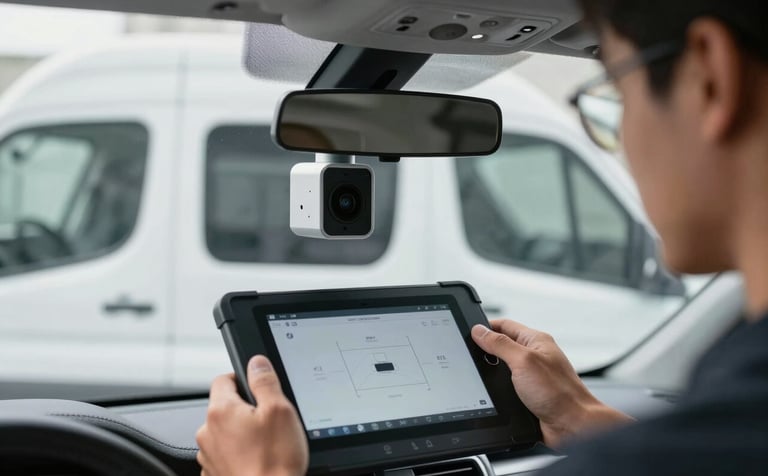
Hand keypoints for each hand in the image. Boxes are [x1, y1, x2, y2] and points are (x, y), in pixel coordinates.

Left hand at [196, 356, 308, 475]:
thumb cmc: (275, 461)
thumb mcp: (280, 410)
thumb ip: (265, 381)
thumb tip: (257, 362)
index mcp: (221, 411)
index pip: (223, 379)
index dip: (242, 379)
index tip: (258, 387)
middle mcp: (208, 432)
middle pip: (224, 407)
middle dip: (245, 410)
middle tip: (270, 420)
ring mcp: (209, 456)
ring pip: (225, 432)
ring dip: (242, 433)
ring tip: (266, 445)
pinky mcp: (215, 474)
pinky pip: (225, 455)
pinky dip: (239, 454)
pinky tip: (258, 460)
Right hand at [472, 320, 632, 446]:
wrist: (572, 426)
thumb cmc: (559, 393)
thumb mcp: (523, 361)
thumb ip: (500, 344)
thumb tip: (479, 331)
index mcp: (536, 340)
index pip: (505, 325)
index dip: (486, 326)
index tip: (468, 332)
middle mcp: (534, 356)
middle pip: (501, 345)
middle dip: (485, 350)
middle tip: (470, 354)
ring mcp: (531, 376)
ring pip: (502, 368)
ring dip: (491, 372)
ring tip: (480, 373)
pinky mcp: (528, 394)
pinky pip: (506, 386)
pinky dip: (496, 388)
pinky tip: (490, 391)